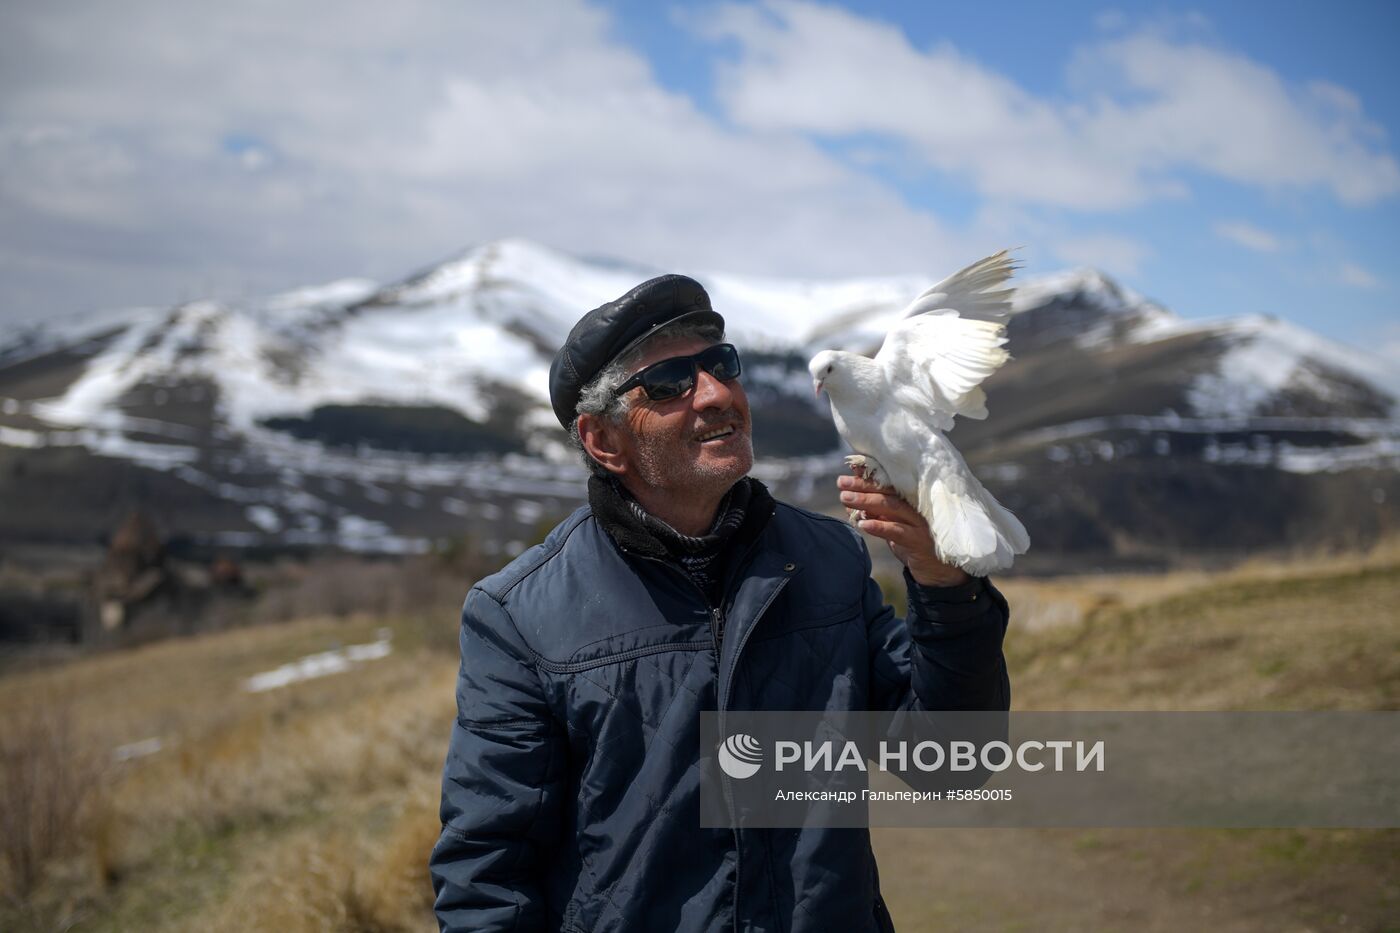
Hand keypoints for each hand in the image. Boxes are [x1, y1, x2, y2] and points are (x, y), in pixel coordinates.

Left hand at [837, 472, 970, 586]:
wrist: (939, 570)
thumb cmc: (913, 543)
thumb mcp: (893, 524)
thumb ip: (876, 511)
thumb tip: (851, 496)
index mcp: (911, 499)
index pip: (888, 482)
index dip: (869, 475)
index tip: (850, 468)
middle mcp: (917, 507)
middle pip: (888, 491)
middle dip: (863, 485)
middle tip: (841, 482)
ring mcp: (919, 523)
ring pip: (891, 507)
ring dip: (866, 501)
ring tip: (845, 498)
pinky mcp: (919, 541)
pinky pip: (897, 532)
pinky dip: (879, 526)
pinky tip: (863, 524)